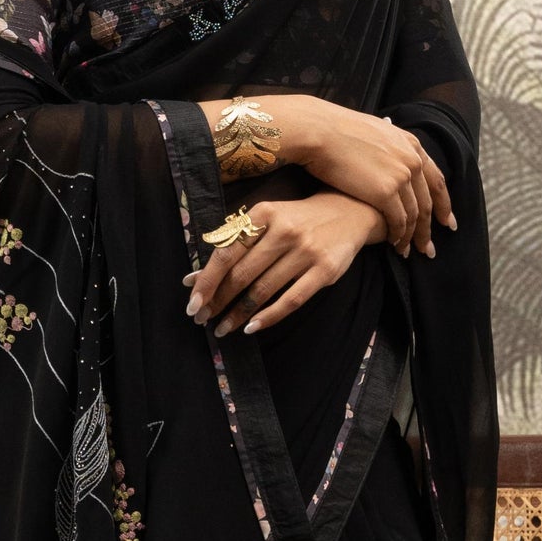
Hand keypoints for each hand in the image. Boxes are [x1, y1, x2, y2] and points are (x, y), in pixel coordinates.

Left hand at [186, 193, 383, 337]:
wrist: (350, 212)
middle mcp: (284, 231)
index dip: (206, 281)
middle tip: (202, 319)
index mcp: (264, 214)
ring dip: (238, 313)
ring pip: (263, 290)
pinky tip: (251, 327)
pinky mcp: (325, 271)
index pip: (226, 252)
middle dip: (218, 300)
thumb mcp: (268, 218)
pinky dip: (269, 317)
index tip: (192, 302)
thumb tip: (193, 277)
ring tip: (222, 328)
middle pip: (242, 274)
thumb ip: (235, 243)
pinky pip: (292, 300)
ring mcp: (306, 252)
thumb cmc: (298, 219)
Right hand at [222, 94, 454, 257]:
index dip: (443, 204)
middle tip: (429, 249)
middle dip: (430, 229)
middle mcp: (412, 161)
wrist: (320, 130)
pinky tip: (393, 245)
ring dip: (413, 237)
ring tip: (408, 253)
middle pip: (428, 202)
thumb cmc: (336, 131)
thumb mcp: (374, 132)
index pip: (435, 180)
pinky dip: (398, 236)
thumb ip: (388, 148)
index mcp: (411, 145)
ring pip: (415, 216)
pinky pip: (398, 222)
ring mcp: (401, 176)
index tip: (447, 222)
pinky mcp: (385, 192)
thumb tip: (385, 157)